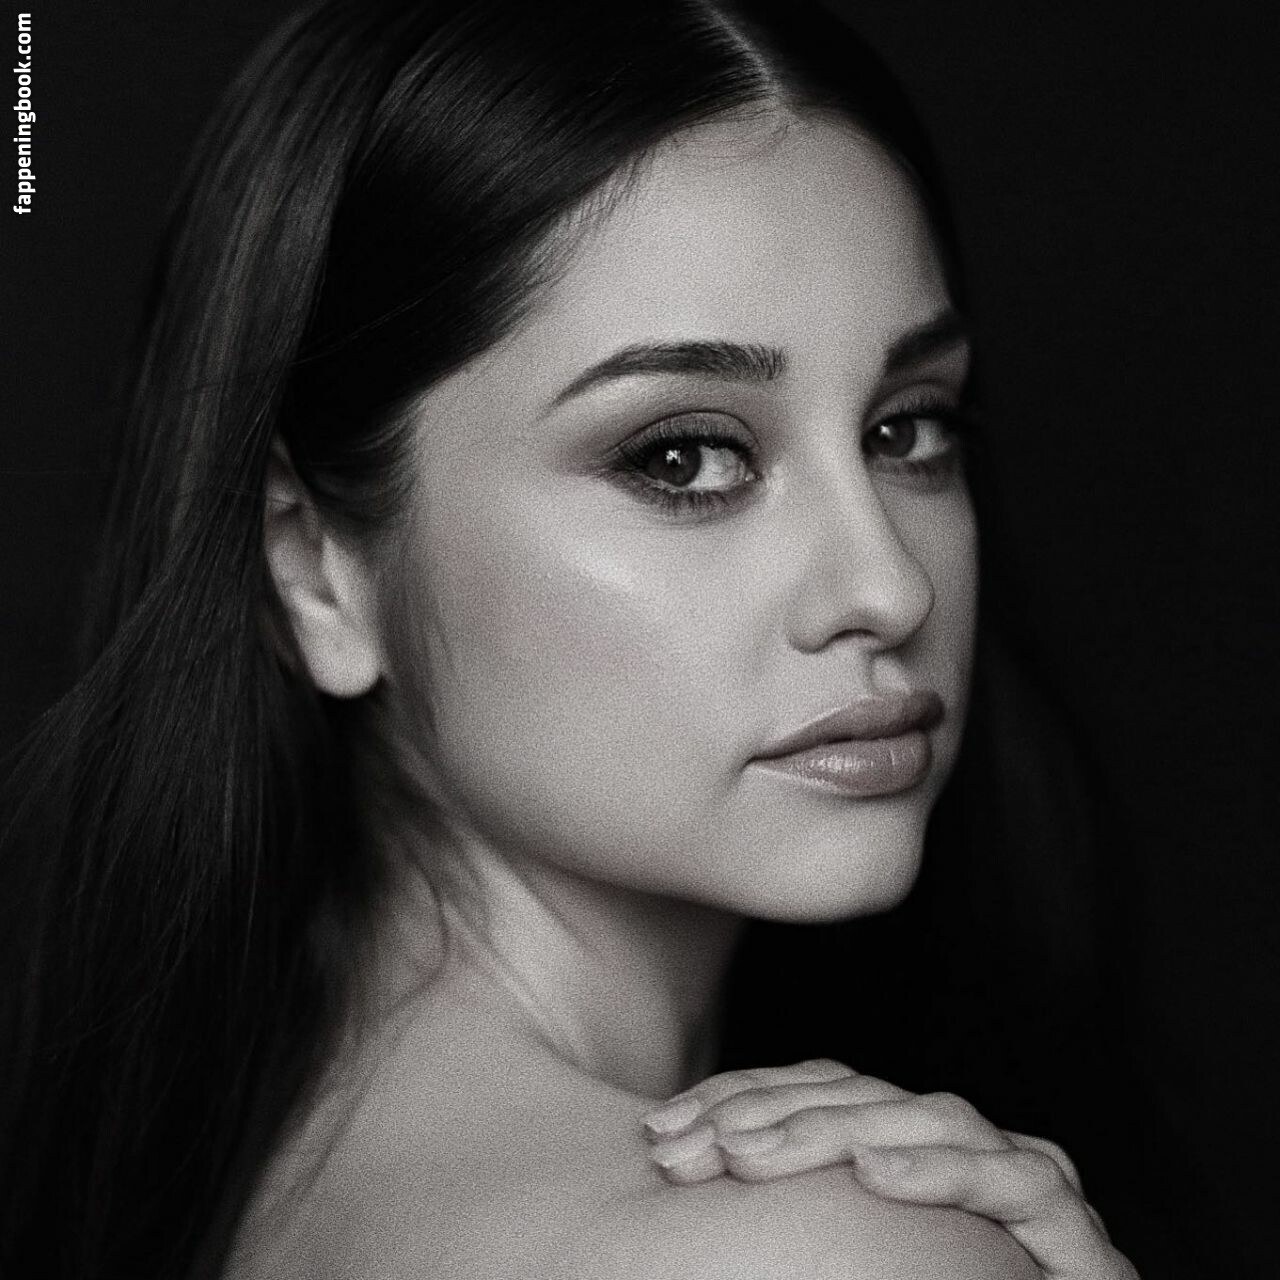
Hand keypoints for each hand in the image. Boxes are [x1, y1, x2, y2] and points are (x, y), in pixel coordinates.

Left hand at [640, 1059, 1138, 1279]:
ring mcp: (1025, 1184)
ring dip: (832, 1131)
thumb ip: (786, 1215)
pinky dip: (944, 1171)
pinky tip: (876, 1174)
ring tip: (749, 1154)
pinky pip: (1015, 1184)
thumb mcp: (841, 1253)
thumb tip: (677, 1165)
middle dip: (764, 1114)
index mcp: (910, 1147)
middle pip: (864, 1098)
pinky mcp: (1074, 1236)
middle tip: (681, 1148)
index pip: (819, 1092)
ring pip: (930, 1119)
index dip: (737, 1098)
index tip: (658, 1128)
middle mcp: (966, 1151)